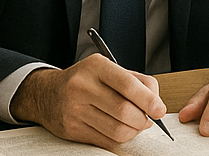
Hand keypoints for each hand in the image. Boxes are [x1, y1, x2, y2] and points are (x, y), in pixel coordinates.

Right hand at [10, 56, 166, 148]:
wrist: (48, 93)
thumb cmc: (85, 80)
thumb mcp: (107, 70)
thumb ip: (135, 82)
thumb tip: (157, 104)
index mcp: (95, 66)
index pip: (127, 85)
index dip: (148, 100)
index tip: (160, 110)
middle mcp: (82, 86)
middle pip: (125, 111)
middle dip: (143, 120)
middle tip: (147, 119)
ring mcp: (75, 109)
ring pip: (118, 131)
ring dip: (133, 132)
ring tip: (133, 124)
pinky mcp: (73, 129)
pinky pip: (107, 142)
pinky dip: (120, 140)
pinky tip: (118, 129)